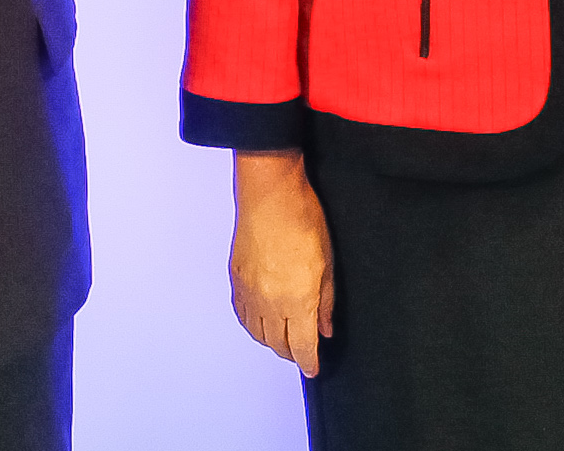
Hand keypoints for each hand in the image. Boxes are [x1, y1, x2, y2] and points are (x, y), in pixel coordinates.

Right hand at [230, 151, 333, 376]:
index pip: (303, 347)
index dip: (309, 363)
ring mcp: (250, 292)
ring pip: (257, 333)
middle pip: (278, 345)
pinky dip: (252, 325)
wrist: (270, 195)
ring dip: (271, 342)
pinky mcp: (237, 280)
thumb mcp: (327, 264)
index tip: (314, 369)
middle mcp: (270, 303)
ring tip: (283, 339)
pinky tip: (260, 322)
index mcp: (297, 301)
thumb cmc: (302, 220)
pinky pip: (242, 315)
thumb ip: (326, 302)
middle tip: (302, 353)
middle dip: (292, 354)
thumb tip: (325, 327)